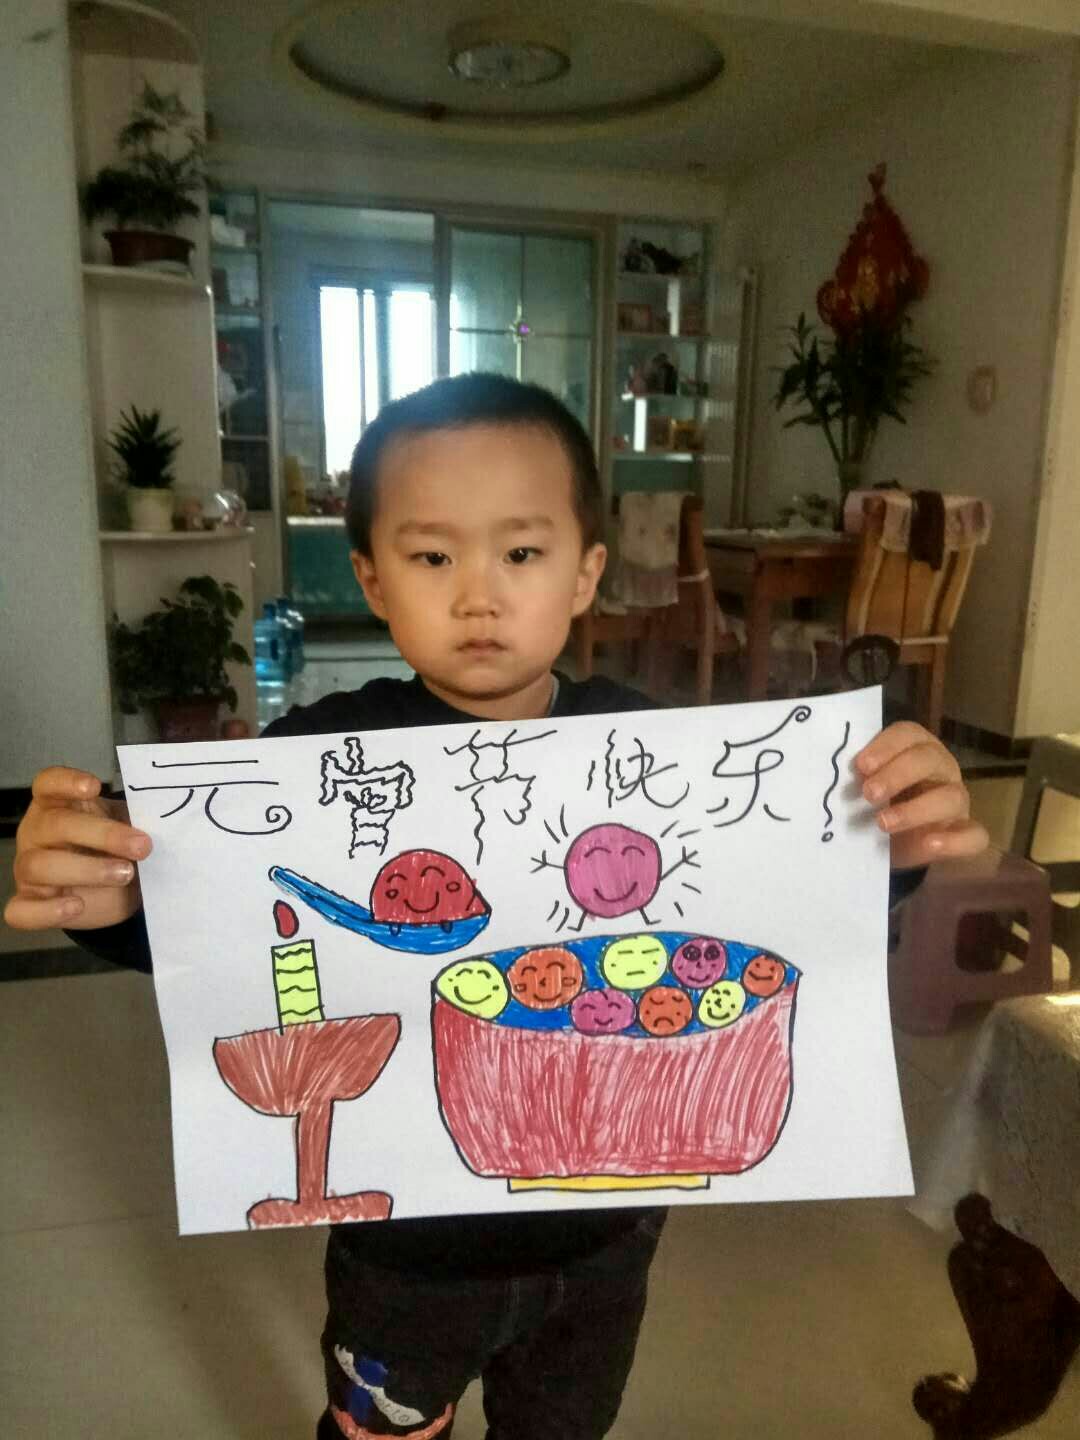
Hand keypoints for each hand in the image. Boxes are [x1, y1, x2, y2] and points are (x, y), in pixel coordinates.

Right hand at [4, 767, 151, 932]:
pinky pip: (23, 910)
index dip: (66, 782)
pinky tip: (76, 906)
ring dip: (86, 870)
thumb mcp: (128, 826)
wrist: (116, 887)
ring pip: (38, 865)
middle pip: (55, 825)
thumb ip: (138, 819)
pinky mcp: (30, 902)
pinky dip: (47, 911)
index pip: (48, 784)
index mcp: (58, 804)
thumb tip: (168, 821)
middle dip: (102, 835)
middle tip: (142, 847)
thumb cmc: (117, 846)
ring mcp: (28, 868)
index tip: (94, 786)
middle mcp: (37, 832)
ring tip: (124, 874)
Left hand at [853, 722, 988, 870]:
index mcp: (916, 747)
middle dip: (897, 775)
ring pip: (950, 797)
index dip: (886, 746)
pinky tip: (930, 843)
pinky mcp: (964, 832)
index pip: (908, 734)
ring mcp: (956, 801)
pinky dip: (954, 841)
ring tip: (883, 823)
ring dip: (916, 810)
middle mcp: (941, 768)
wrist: (887, 842)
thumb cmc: (876, 802)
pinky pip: (973, 835)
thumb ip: (858, 776)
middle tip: (868, 793)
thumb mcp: (864, 785)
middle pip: (928, 760)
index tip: (861, 765)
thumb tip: (840, 775)